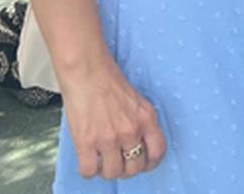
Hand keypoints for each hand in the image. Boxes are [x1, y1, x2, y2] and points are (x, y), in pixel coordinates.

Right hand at [60, 57, 166, 180]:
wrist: (86, 70)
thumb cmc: (108, 79)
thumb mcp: (136, 100)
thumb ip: (140, 121)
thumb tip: (138, 142)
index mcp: (146, 118)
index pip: (157, 152)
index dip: (149, 163)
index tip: (143, 163)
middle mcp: (131, 130)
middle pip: (135, 167)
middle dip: (127, 168)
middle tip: (118, 162)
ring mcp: (109, 138)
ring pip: (113, 173)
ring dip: (107, 170)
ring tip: (102, 160)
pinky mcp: (86, 142)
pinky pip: (89, 171)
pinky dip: (88, 170)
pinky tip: (88, 159)